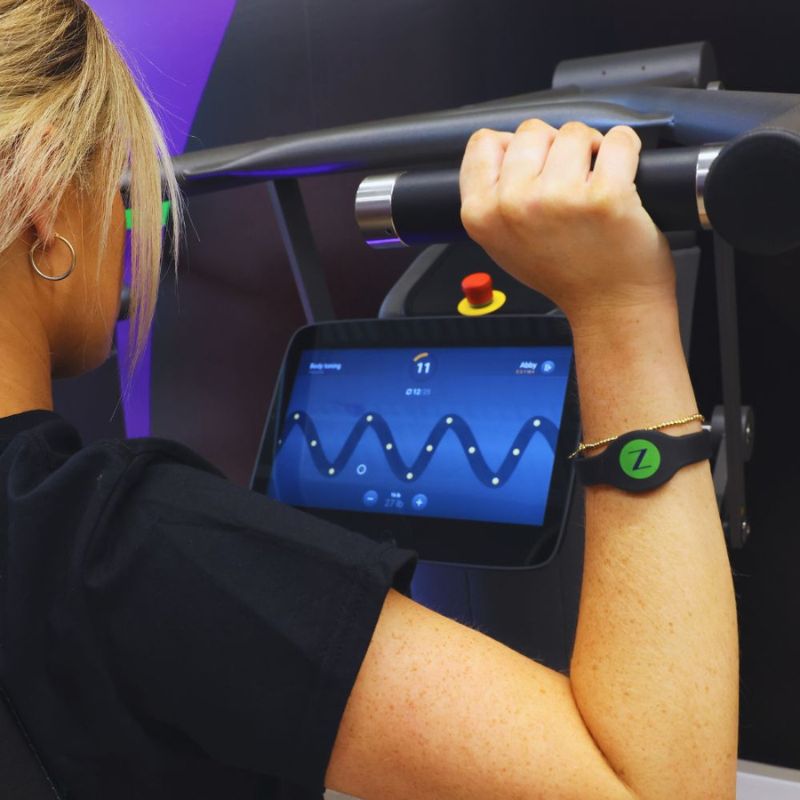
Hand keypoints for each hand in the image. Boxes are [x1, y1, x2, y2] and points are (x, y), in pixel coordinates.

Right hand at [459, 119, 677, 328]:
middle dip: (555, 149)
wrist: (608, 305)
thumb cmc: (563, 273)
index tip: (534, 171)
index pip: (484, 142)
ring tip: (594, 186)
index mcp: (481, 214)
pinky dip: (626, 151)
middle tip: (569, 184)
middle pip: (532, 131)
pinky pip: (618, 140)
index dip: (514, 150)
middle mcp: (514, 205)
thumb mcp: (502, 242)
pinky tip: (622, 179)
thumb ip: (493, 196)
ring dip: (591, 150)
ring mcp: (558, 199)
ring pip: (574, 132)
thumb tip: (504, 146)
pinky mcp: (605, 196)